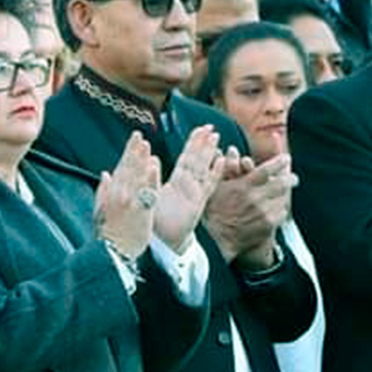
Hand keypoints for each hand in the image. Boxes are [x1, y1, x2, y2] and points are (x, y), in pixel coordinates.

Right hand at [94, 131, 159, 258]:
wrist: (114, 254)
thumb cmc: (108, 234)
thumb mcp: (100, 211)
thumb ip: (103, 191)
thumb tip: (105, 174)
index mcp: (110, 194)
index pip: (121, 168)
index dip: (128, 153)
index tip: (135, 140)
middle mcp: (119, 195)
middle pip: (128, 169)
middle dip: (134, 152)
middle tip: (140, 137)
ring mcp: (130, 202)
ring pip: (136, 177)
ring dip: (141, 159)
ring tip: (146, 145)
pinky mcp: (141, 211)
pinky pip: (146, 191)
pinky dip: (149, 177)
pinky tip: (154, 165)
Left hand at [154, 125, 222, 251]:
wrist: (165, 245)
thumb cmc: (158, 223)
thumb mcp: (150, 197)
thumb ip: (151, 180)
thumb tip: (152, 160)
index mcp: (177, 183)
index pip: (186, 158)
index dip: (193, 143)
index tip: (200, 129)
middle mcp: (188, 187)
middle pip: (197, 160)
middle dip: (203, 143)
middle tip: (210, 127)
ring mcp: (194, 194)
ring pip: (203, 169)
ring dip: (209, 153)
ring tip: (215, 137)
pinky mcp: (198, 204)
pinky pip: (208, 186)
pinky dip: (214, 173)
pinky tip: (221, 161)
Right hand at [204, 152, 297, 265]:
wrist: (223, 241)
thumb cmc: (216, 212)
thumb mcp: (214, 188)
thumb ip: (225, 168)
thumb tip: (232, 150)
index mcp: (243, 187)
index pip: (266, 170)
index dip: (279, 162)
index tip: (286, 158)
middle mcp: (255, 199)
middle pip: (282, 183)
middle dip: (290, 178)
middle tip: (292, 177)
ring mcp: (263, 212)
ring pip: (283, 197)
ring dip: (285, 193)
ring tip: (283, 193)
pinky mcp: (269, 225)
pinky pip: (282, 212)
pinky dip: (281, 208)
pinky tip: (275, 207)